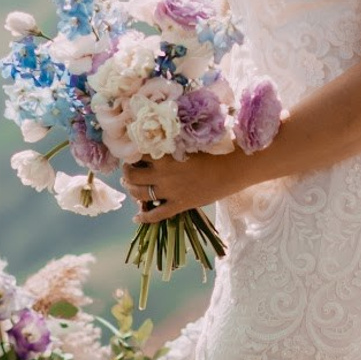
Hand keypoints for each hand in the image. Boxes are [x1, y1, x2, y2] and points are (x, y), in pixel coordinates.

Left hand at [122, 149, 259, 225]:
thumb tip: (159, 143)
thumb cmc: (215, 150)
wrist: (233, 168)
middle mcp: (163, 174)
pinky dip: (144, 217)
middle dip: (127, 173)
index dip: (131, 154)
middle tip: (128, 170)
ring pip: (140, 194)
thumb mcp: (190, 142)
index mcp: (165, 156)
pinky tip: (137, 217)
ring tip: (131, 186)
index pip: (138, 154)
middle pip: (133, 176)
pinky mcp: (179, 205)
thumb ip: (172, 146)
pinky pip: (156, 215)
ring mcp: (170, 191)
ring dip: (132, 190)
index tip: (131, 152)